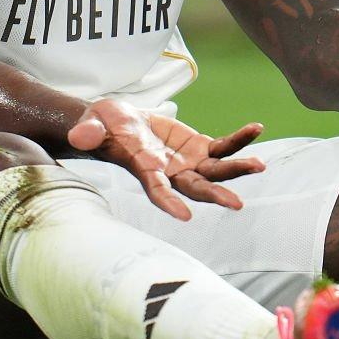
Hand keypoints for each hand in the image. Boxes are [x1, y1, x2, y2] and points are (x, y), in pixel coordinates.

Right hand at [66, 98, 265, 219]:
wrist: (120, 122)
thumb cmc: (103, 125)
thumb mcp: (94, 123)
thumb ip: (90, 132)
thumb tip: (78, 136)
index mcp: (145, 170)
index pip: (157, 190)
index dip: (169, 202)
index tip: (184, 215)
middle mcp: (171, 174)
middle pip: (196, 188)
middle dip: (215, 195)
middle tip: (236, 205)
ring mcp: (188, 163)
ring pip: (216, 170)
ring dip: (237, 168)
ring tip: (259, 165)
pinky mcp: (199, 148)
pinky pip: (223, 145)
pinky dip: (239, 139)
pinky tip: (256, 128)